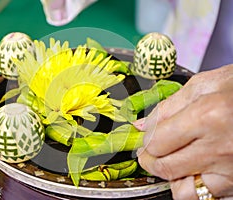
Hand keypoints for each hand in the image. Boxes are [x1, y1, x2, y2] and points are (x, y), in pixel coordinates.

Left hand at [136, 65, 232, 198]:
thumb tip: (142, 126)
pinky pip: (204, 196)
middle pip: (164, 167)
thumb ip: (168, 106)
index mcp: (208, 116)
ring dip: (170, 178)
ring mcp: (231, 169)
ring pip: (182, 191)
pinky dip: (191, 186)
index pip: (156, 142)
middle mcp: (219, 147)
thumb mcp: (205, 84)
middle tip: (151, 150)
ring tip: (173, 161)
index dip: (144, 141)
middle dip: (150, 159)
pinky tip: (193, 169)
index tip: (144, 137)